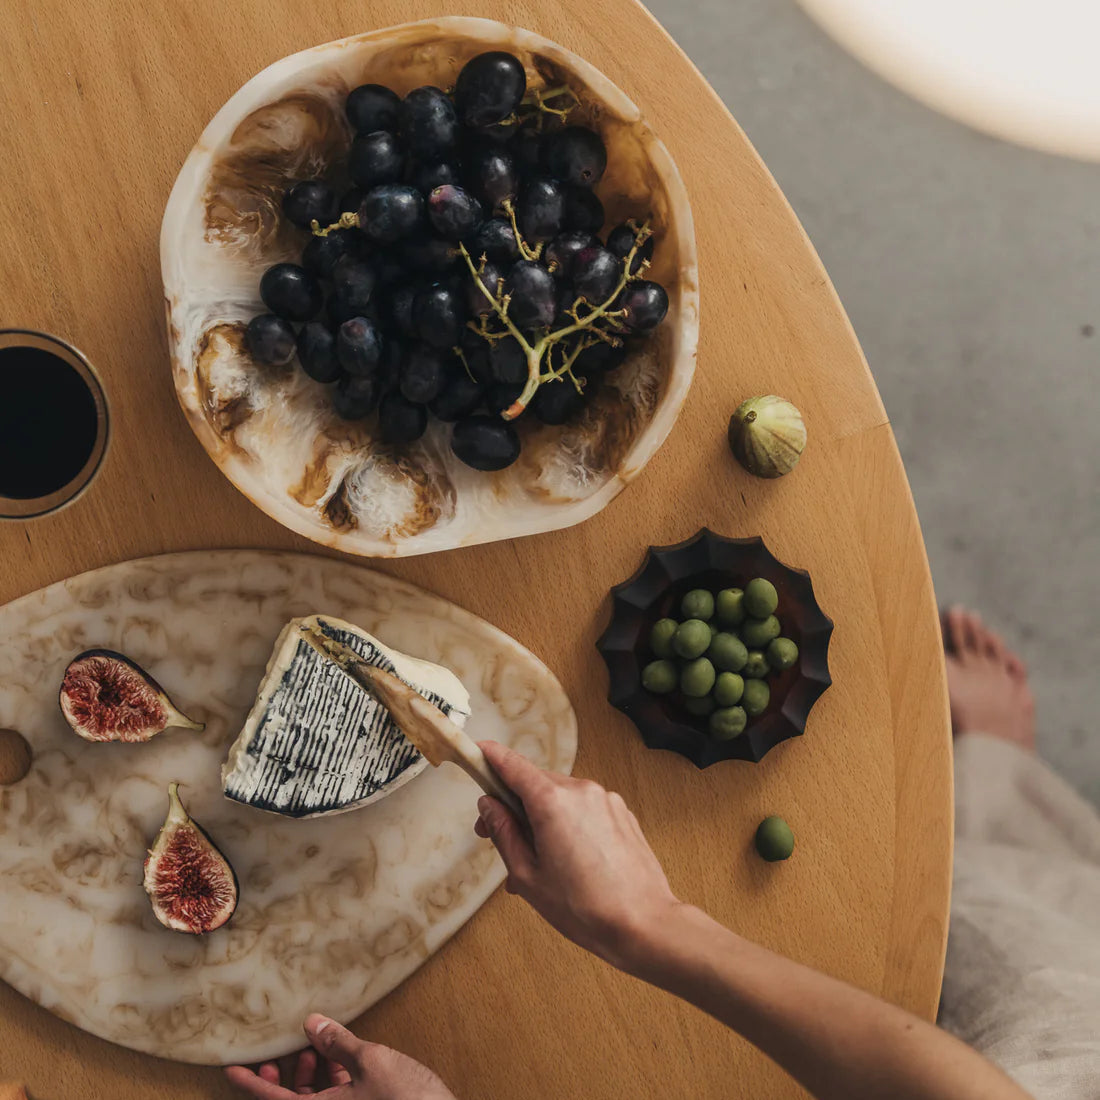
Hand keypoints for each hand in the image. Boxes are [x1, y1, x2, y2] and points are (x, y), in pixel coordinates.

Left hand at [225, 1014, 457, 1098]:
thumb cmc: (406, 1099)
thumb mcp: (371, 1061)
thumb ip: (338, 1044)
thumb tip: (311, 1025)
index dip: (249, 1084)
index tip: (230, 1070)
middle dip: (280, 1080)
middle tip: (275, 1057)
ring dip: (307, 1080)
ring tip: (312, 1052)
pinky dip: (331, 1085)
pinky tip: (341, 1063)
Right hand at [474, 741, 681, 970]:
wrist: (644, 923)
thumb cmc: (584, 908)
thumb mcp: (527, 874)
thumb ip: (504, 832)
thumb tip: (488, 805)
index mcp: (553, 801)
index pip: (512, 765)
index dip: (490, 757)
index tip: (475, 752)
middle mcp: (581, 790)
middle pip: (535, 783)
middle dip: (513, 804)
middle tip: (495, 835)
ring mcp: (606, 799)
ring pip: (560, 798)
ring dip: (542, 819)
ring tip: (535, 863)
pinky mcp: (622, 813)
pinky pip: (584, 809)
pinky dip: (568, 824)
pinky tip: (566, 861)